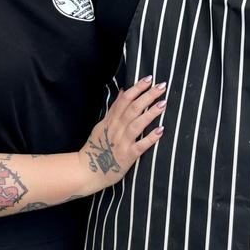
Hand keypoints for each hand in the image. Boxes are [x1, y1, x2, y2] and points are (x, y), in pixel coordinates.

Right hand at [79, 75, 165, 190]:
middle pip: (133, 108)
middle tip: (162, 86)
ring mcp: (122, 142)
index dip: (137, 88)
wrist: (86, 171)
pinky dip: (150, 138)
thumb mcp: (103, 124)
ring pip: (137, 124)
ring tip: (163, 103)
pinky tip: (161, 130)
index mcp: (110, 120)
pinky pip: (140, 146)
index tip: (149, 78)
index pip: (124, 100)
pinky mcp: (127, 156)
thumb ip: (115, 109)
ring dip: (151, 113)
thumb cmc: (96, 147)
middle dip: (148, 96)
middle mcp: (116, 129)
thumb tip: (124, 91)